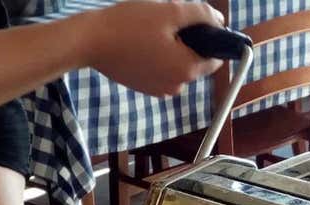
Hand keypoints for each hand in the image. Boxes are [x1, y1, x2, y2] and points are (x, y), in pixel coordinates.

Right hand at [84, 1, 223, 95]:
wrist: (89, 42)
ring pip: (179, 65)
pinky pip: (163, 71)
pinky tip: (142, 43)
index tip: (194, 24)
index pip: (216, 58)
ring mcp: (160, 89)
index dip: (210, 39)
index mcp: (187, 69)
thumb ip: (200, 14)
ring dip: (173, 49)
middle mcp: (177, 86)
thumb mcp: (169, 11)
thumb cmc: (128, 25)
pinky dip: (159, 58)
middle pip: (197, 62)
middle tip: (167, 23)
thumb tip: (219, 20)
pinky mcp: (146, 87)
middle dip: (189, 42)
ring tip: (152, 32)